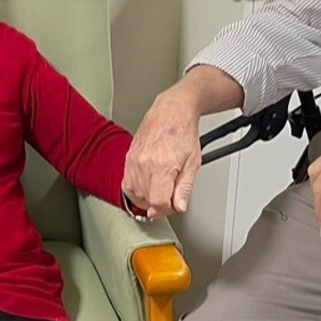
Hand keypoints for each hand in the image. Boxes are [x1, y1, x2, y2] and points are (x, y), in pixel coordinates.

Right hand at [124, 88, 203, 218]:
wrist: (172, 111)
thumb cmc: (184, 132)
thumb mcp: (193, 163)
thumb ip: (184, 188)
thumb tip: (179, 207)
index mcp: (162, 166)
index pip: (158, 202)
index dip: (167, 209)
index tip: (173, 206)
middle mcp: (144, 164)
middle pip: (145, 200)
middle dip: (158, 204)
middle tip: (169, 199)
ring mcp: (134, 160)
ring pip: (134, 193)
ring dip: (147, 198)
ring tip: (159, 192)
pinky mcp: (129, 157)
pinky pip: (127, 183)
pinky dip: (136, 190)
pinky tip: (147, 186)